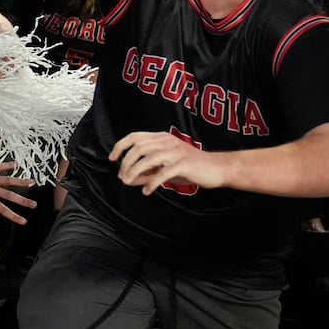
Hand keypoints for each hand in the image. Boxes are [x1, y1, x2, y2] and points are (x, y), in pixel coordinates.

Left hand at [0, 160, 35, 223]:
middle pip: (11, 195)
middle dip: (24, 201)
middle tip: (34, 204)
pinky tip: (16, 164)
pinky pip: (0, 167)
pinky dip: (9, 165)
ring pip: (9, 180)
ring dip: (21, 181)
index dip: (14, 216)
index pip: (3, 210)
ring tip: (32, 182)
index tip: (23, 221)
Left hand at [110, 130, 225, 194]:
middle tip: (122, 176)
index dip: (120, 146)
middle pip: (139, 147)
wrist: (217, 168)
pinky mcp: (184, 164)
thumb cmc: (189, 168)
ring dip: (135, 171)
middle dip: (126, 162)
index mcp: (161, 138)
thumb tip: (127, 179)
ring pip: (149, 158)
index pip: (135, 137)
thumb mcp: (164, 169)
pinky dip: (152, 182)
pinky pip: (163, 173)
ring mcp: (176, 152)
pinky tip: (147, 191)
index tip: (112, 158)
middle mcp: (167, 141)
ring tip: (128, 182)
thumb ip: (146, 173)